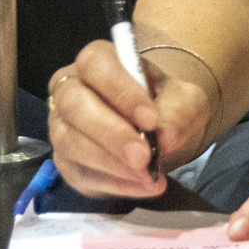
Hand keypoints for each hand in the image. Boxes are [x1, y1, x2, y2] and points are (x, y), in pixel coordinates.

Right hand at [48, 38, 220, 199]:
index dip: (120, 91)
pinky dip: (114, 184)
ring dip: (111, 164)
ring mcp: (62, 127)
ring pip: (70, 143)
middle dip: (110, 133)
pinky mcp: (66, 162)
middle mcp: (70, 90)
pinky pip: (80, 175)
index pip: (95, 65)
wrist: (163, 132)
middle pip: (74, 104)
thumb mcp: (186, 101)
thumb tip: (164, 138)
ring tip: (148, 175)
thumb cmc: (166, 106)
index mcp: (97, 62)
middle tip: (144, 156)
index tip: (151, 119)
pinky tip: (142, 186)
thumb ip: (179, 112)